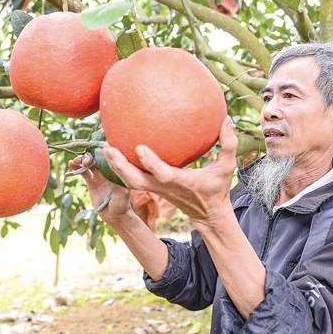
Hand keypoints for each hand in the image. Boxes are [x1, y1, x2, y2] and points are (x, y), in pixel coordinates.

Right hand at [67, 153, 132, 225]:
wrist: (115, 216)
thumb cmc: (122, 204)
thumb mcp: (123, 192)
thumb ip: (118, 180)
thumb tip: (115, 166)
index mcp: (116, 169)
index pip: (110, 153)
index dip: (103, 147)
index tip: (96, 145)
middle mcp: (108, 170)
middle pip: (97, 156)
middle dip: (90, 154)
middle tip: (86, 160)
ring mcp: (99, 176)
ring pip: (89, 163)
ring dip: (82, 159)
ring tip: (76, 161)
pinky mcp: (92, 182)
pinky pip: (83, 172)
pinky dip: (77, 167)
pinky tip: (71, 164)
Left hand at [102, 116, 237, 228]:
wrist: (209, 214)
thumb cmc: (218, 188)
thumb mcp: (228, 166)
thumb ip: (228, 144)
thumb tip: (226, 119)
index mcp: (181, 182)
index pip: (163, 174)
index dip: (150, 163)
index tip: (139, 147)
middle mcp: (165, 187)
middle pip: (136, 181)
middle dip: (120, 167)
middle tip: (107, 148)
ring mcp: (157, 190)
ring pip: (130, 183)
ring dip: (116, 168)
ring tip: (105, 150)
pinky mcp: (154, 190)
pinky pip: (134, 181)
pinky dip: (122, 169)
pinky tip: (116, 153)